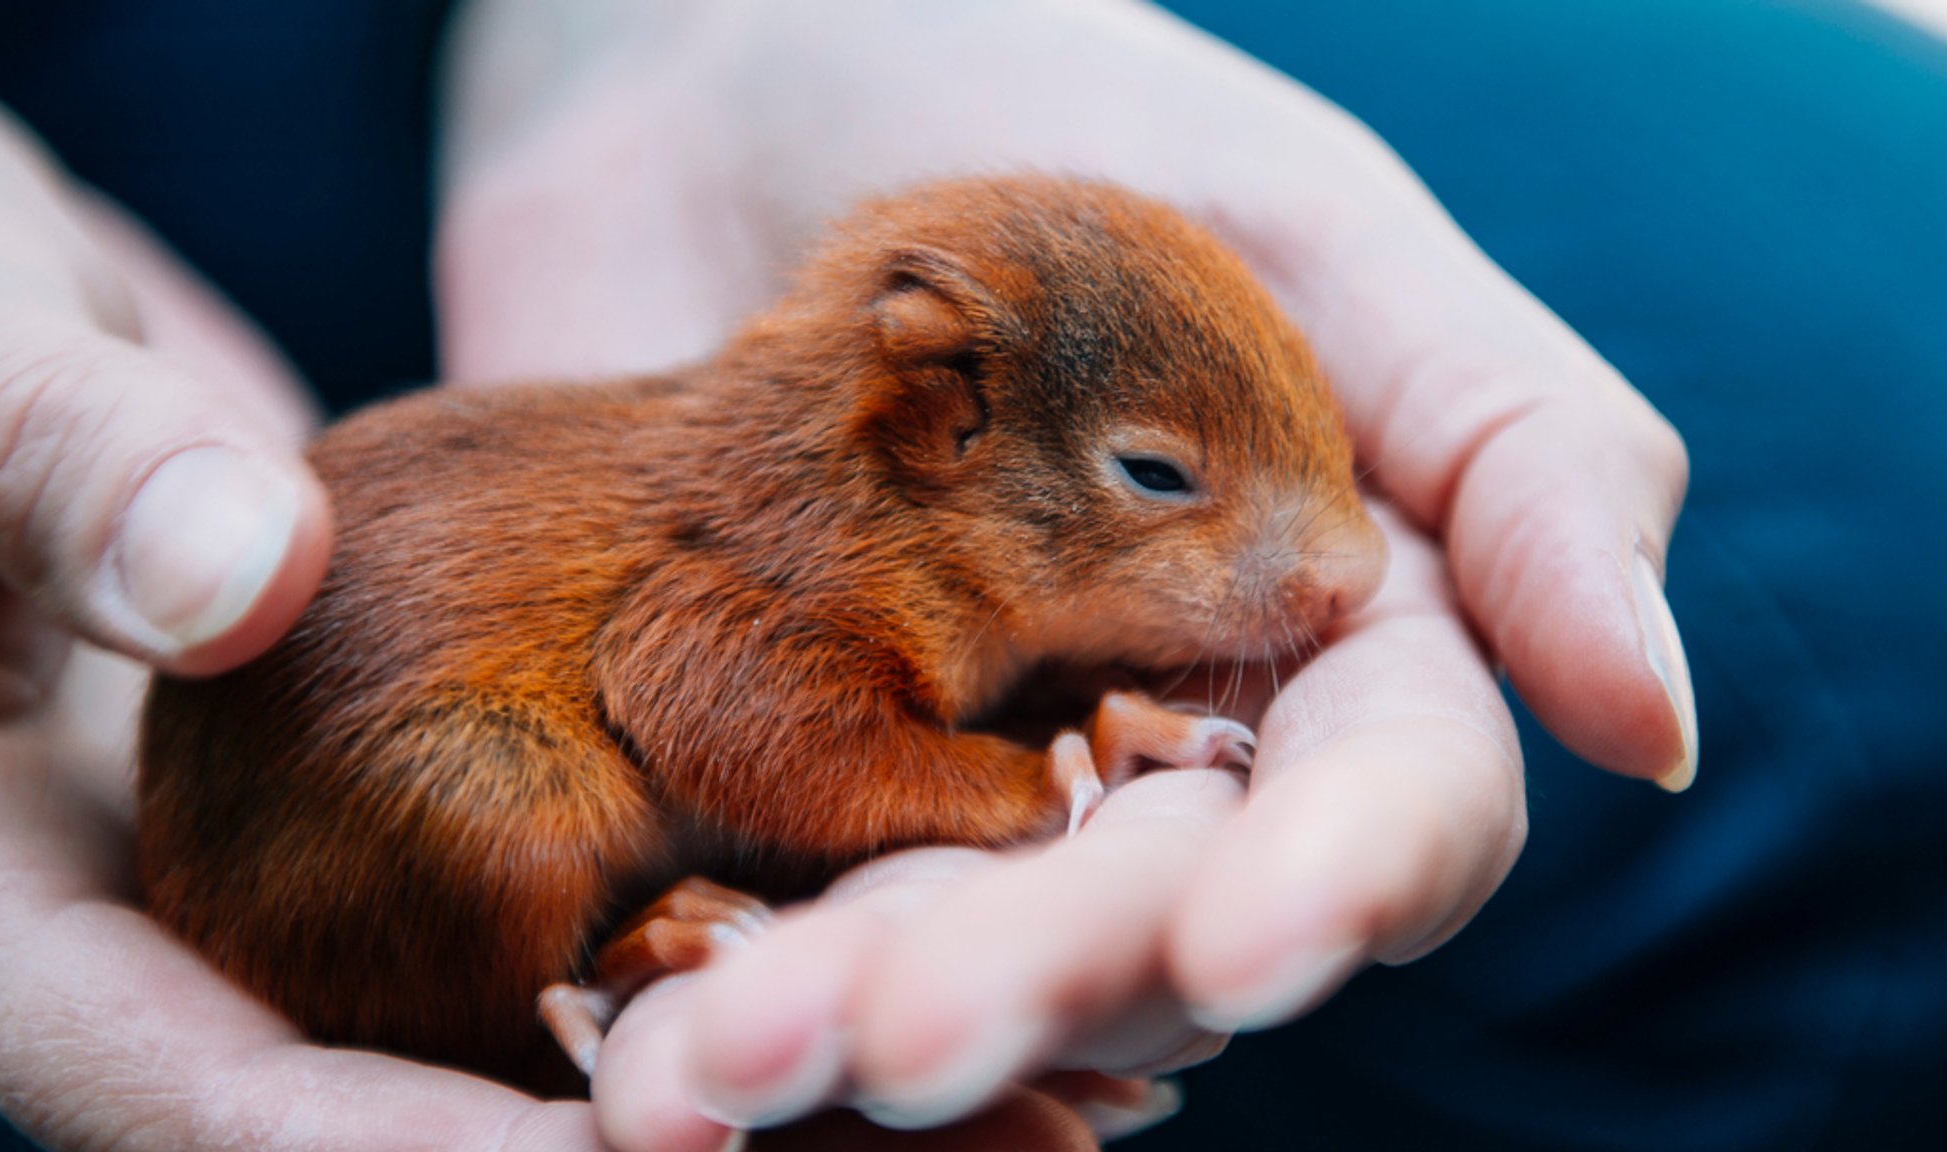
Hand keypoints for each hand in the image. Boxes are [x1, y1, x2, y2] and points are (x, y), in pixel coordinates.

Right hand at [0, 58, 1092, 1151]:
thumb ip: (38, 457)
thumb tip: (229, 573)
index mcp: (1, 903)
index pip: (216, 1103)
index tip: (680, 1143)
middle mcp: (173, 939)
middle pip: (437, 1125)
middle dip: (704, 1147)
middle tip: (1005, 1136)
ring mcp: (296, 888)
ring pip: (545, 1053)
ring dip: (792, 1079)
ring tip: (1059, 1087)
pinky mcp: (410, 811)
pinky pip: (586, 925)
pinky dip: (760, 943)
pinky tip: (946, 930)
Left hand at [437, 0, 1688, 1141]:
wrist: (723, 75)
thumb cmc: (1050, 111)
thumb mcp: (1302, 229)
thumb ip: (1508, 448)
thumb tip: (1648, 726)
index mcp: (1307, 644)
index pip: (1372, 809)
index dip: (1331, 887)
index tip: (1250, 944)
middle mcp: (1130, 753)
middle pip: (1128, 926)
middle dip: (1033, 985)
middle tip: (906, 1037)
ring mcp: (930, 785)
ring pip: (924, 960)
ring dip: (837, 1036)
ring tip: (714, 1074)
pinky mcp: (745, 785)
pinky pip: (733, 923)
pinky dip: (690, 994)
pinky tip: (631, 1056)